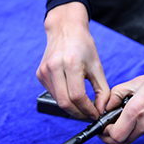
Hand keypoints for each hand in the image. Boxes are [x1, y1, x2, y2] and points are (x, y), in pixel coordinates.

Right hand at [36, 2, 109, 120]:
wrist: (65, 29)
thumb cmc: (83, 46)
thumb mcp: (97, 66)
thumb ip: (102, 90)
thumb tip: (102, 109)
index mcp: (71, 63)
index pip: (78, 96)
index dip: (88, 109)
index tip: (96, 114)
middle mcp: (54, 67)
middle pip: (65, 103)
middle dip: (79, 113)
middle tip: (89, 115)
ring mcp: (45, 71)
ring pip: (58, 100)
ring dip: (72, 108)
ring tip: (84, 106)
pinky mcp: (40, 74)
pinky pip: (53, 93)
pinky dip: (64, 99)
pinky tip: (72, 95)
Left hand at [99, 63, 143, 143]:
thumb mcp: (137, 82)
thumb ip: (117, 94)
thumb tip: (106, 106)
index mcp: (137, 111)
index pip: (115, 135)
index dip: (106, 133)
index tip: (104, 127)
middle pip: (123, 141)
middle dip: (113, 136)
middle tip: (110, 128)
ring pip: (136, 136)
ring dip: (131, 128)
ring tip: (136, 111)